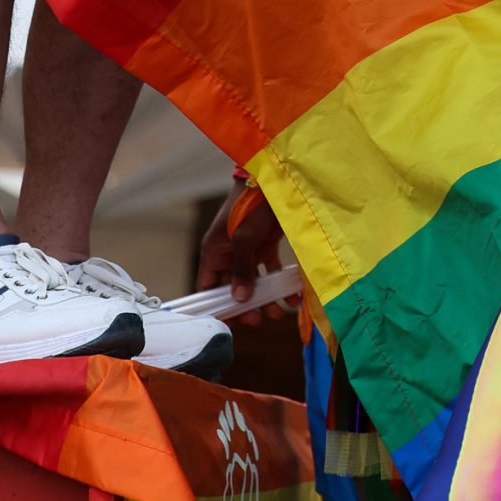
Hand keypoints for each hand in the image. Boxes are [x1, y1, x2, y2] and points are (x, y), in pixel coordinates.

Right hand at [195, 188, 287, 325]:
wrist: (272, 178)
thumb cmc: (250, 206)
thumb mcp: (243, 237)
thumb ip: (242, 268)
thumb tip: (239, 299)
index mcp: (214, 253)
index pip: (208, 288)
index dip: (216, 306)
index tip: (231, 322)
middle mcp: (228, 254)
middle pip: (233, 288)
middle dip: (246, 305)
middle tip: (260, 318)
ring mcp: (248, 250)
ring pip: (254, 281)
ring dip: (265, 297)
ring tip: (279, 311)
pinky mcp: (266, 245)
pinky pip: (271, 269)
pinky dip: (279, 282)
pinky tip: (292, 295)